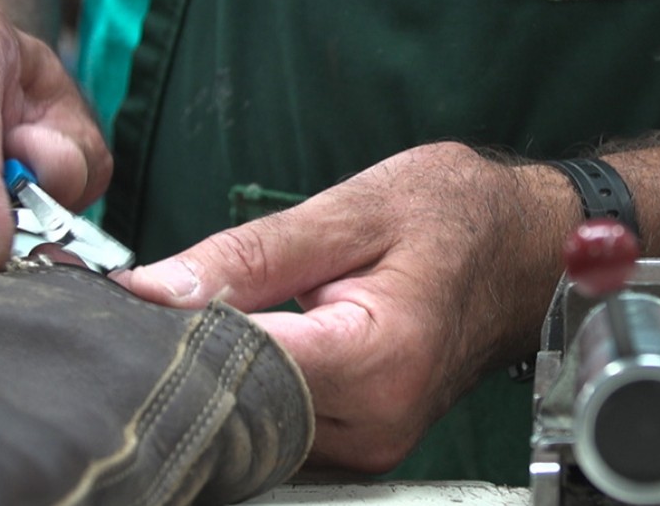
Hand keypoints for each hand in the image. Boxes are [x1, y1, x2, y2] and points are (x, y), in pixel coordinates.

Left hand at [113, 143, 573, 470]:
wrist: (529, 248)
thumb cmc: (460, 217)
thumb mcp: (353, 210)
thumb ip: (247, 255)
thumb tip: (150, 291)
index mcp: (379, 361)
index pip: (238, 368)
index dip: (172, 334)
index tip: (130, 300)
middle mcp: (377, 424)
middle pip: (238, 411)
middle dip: (187, 357)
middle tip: (154, 303)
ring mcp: (372, 447)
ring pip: (250, 430)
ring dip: (215, 377)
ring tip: (204, 314)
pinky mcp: (362, 448)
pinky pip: (277, 430)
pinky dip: (248, 389)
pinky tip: (239, 343)